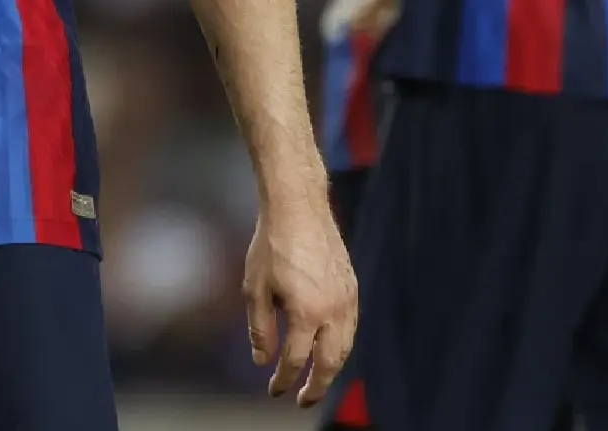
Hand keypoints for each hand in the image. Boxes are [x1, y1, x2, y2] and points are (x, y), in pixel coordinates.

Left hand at [243, 185, 358, 406]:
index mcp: (306, 313)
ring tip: (319, 380)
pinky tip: (329, 347)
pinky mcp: (352, 286)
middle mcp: (332, 310)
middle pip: (329, 362)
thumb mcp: (254, 288)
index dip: (284, 380)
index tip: (274, 390)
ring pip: (345, 346)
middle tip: (304, 401)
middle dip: (317, 386)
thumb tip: (263, 361)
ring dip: (332, 367)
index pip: (296, 361)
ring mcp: (347, 298)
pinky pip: (351, 326)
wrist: (299, 207)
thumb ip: (260, 329)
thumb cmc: (271, 245)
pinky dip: (341, 344)